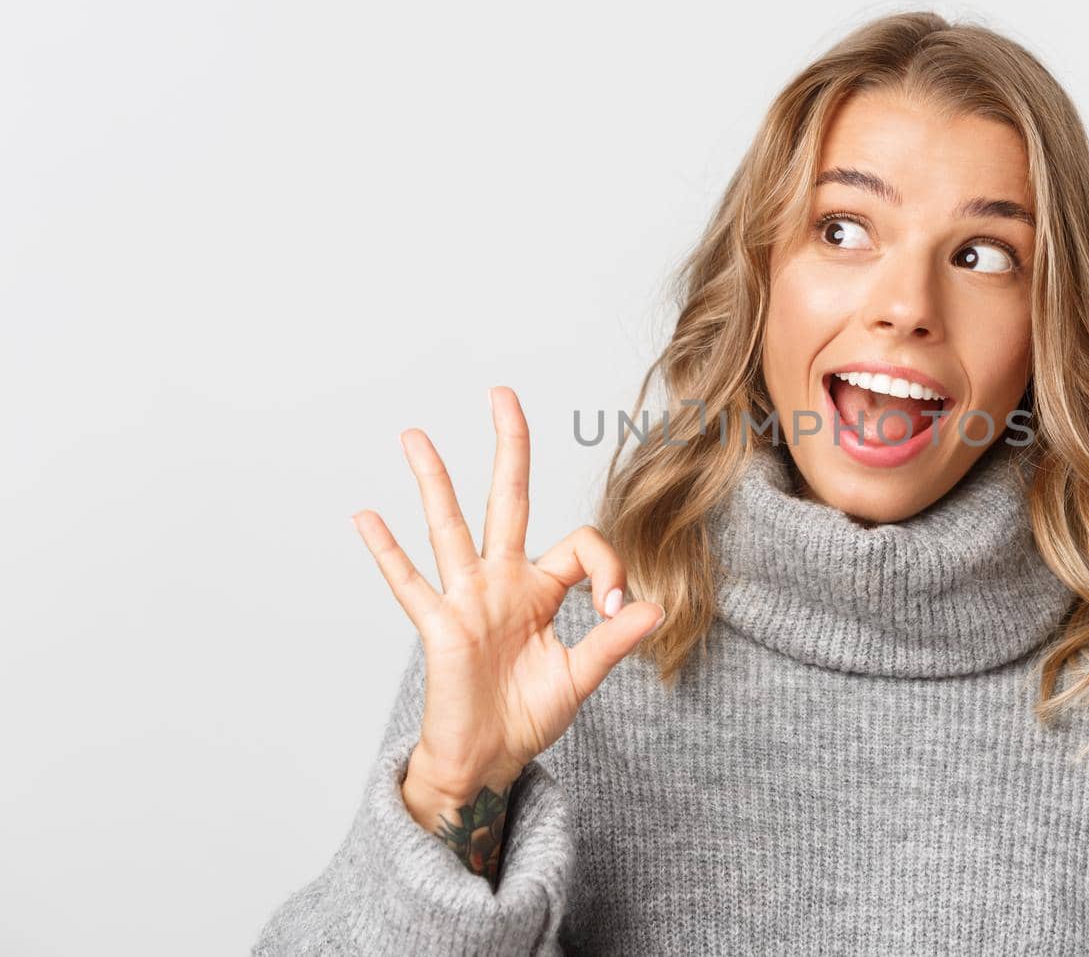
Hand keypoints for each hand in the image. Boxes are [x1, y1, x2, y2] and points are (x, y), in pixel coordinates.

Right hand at [352, 386, 663, 802]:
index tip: (616, 607)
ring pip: (449, 527)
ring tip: (414, 434)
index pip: (579, 545)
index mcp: (539, 589)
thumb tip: (655, 607)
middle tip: (502, 393)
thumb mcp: (581, 676)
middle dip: (508, 446)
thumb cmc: (526, 717)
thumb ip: (613, 640)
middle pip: (507, 499)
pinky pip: (411, 584)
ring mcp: (466, 600)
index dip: (608, 568)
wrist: (486, 761)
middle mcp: (501, 581)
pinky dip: (387, 552)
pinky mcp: (439, 628)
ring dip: (433, 480)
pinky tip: (366, 516)